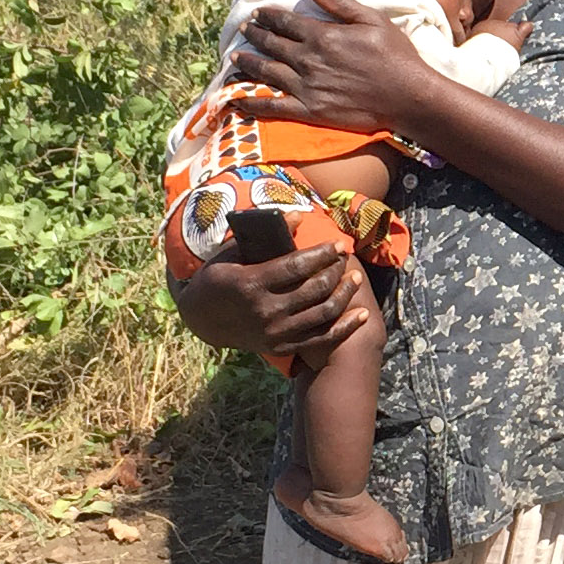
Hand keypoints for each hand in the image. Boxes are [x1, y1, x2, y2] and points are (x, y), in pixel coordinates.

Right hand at [171, 241, 372, 362]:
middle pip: (314, 289)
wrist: (202, 319)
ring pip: (322, 314)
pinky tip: (361, 314)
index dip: (322, 254)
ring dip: (345, 294)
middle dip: (335, 270)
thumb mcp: (231, 253)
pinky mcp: (282, 347)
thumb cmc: (218, 278)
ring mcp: (275, 333)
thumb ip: (264, 237)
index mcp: (251, 284)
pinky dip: (345, 327)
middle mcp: (265, 311)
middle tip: (345, 257)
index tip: (338, 244)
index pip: (296, 266)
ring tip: (355, 278)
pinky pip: (321, 339)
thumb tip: (299, 216)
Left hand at [230, 0, 436, 136]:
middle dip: (255, 35)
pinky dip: (252, 102)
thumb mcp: (372, 20)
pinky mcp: (309, 111)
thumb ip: (339, 2)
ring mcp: (306, 87)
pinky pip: (273, 106)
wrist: (408, 97)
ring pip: (266, 72)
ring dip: (247, 63)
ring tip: (234, 57)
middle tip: (244, 29)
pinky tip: (237, 99)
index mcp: (323, 35)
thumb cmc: (396, 56)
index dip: (268, 16)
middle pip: (272, 44)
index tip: (258, 13)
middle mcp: (308, 60)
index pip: (285, 22)